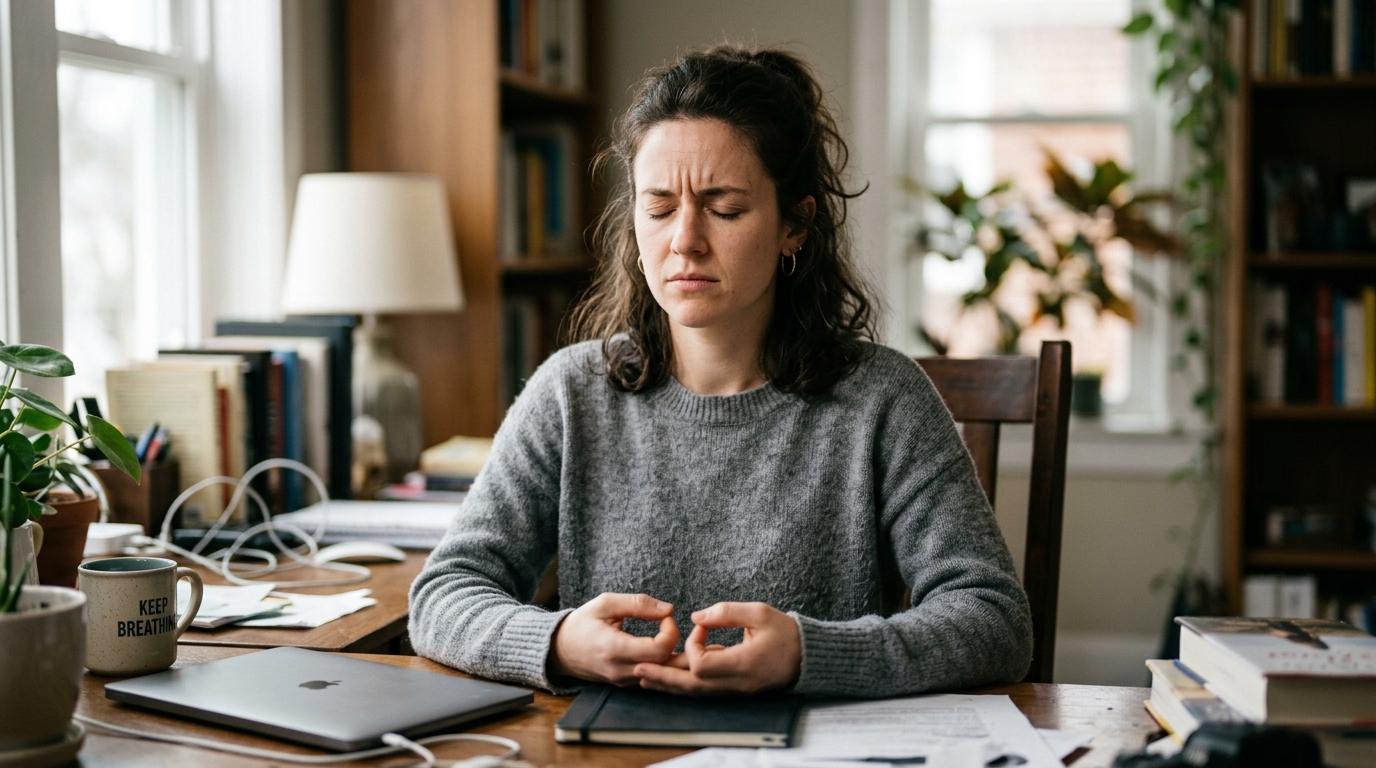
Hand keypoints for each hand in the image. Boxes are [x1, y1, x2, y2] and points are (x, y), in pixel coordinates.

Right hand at [548, 592, 678, 685]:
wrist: (559, 650)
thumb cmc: (582, 623)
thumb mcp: (606, 603)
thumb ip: (638, 604)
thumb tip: (668, 609)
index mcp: (614, 648)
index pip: (659, 649)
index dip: (670, 631)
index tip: (665, 616)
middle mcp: (620, 670)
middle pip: (666, 666)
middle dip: (679, 646)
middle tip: (674, 626)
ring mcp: (623, 680)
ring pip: (662, 676)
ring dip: (673, 657)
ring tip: (673, 636)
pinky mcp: (626, 684)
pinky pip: (653, 678)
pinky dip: (664, 665)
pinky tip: (665, 648)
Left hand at [633, 602, 800, 694]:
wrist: (807, 657)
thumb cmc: (785, 632)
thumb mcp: (759, 612)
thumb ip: (726, 612)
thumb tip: (696, 617)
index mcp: (744, 663)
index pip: (703, 665)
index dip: (693, 644)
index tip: (701, 626)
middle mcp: (737, 683)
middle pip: (692, 687)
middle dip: (664, 678)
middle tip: (637, 671)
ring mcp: (736, 690)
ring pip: (696, 693)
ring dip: (670, 685)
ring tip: (644, 679)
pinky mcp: (735, 690)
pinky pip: (705, 691)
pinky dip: (685, 686)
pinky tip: (670, 680)